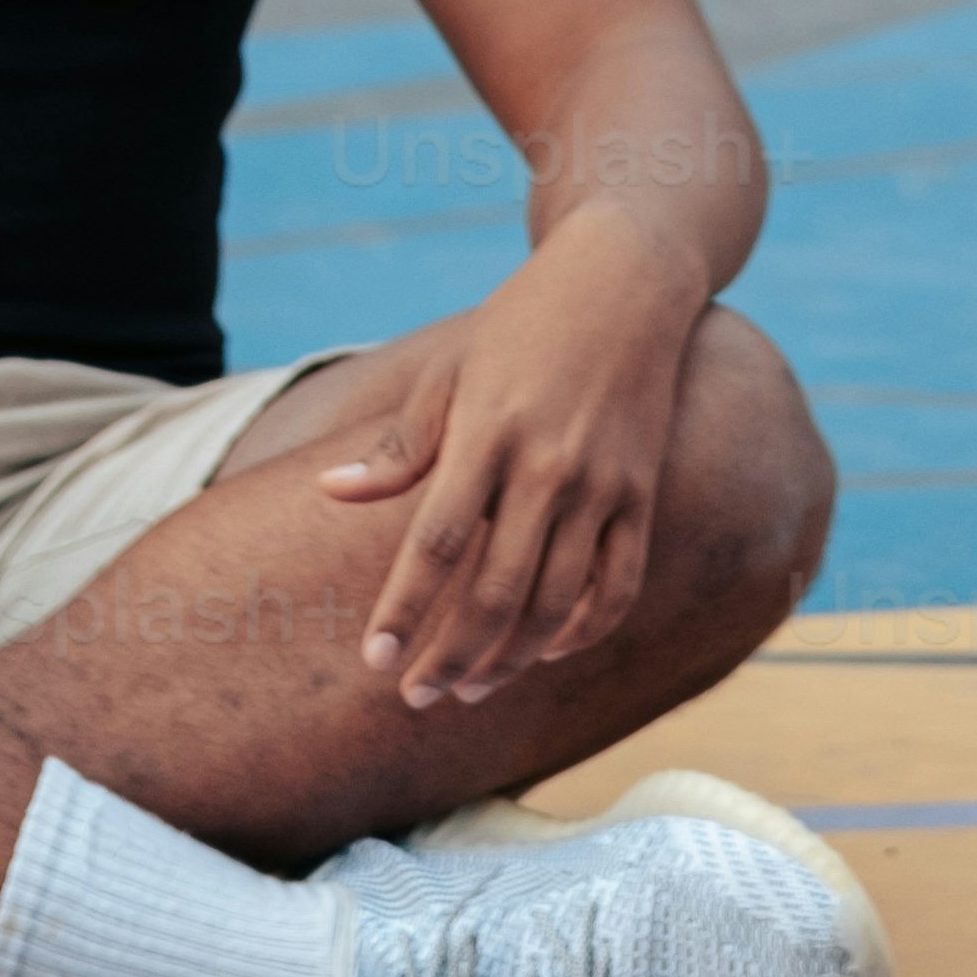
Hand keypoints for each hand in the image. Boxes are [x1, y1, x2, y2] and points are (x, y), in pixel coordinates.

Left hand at [323, 217, 697, 711]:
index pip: (435, 545)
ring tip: (470, 689)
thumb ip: (401, 443)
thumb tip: (332, 492)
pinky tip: (543, 653)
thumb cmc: (522, 322)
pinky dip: (582, 633)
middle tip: (415, 698)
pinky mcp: (644, 493)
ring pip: (555, 604)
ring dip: (509, 660)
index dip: (403, 610)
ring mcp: (603, 484)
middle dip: (450, 657)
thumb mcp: (450, 367)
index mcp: (487, 433)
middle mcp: (548, 466)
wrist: (626, 278)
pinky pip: (618, 586)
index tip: (374, 660)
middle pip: (494, 592)